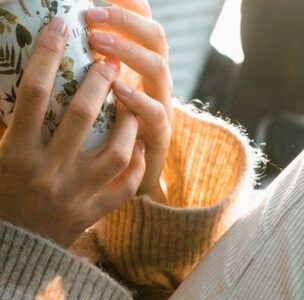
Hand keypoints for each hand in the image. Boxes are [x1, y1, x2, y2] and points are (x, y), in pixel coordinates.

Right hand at [0, 17, 145, 249]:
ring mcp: (76, 195)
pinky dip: (136, 165)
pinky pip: (125, 188)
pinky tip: (140, 145)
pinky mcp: (93, 214)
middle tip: (109, 61)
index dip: (47, 53)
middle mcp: (49, 173)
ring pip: (115, 153)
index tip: (60, 26)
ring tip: (130, 102)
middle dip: (98, 82)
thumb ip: (7, 120)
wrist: (13, 250)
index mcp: (16, 153)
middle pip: (81, 116)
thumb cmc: (0, 194)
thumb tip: (17, 74)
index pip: (34, 92)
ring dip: (127, 123)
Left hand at [85, 1, 172, 202]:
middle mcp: (155, 82)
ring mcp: (160, 108)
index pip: (143, 21)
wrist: (118, 184)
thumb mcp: (89, 93)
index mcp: (140, 64)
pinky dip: (139, 101)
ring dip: (129, 52)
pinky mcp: (159, 139)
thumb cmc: (93, 138)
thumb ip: (82, 64)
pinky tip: (118, 91)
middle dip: (126, 21)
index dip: (129, 3)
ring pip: (159, 69)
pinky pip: (156, 116)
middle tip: (92, 15)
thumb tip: (50, 31)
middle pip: (156, 38)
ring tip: (99, 44)